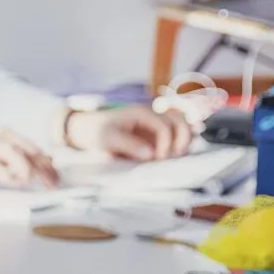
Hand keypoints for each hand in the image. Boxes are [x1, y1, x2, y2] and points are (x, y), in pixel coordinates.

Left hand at [64, 105, 192, 161]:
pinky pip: (176, 134)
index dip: (166, 143)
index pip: (164, 126)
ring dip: (186, 139)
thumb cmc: (96, 131)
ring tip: (179, 155)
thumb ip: (128, 145)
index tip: (158, 159)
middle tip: (174, 156)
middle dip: (183, 138)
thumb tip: (151, 154)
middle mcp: (152, 116)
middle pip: (180, 120)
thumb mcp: (107, 138)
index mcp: (141, 113)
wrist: (87, 129)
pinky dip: (181, 141)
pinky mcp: (156, 134)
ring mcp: (155, 124)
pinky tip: (180, 153)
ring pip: (182, 125)